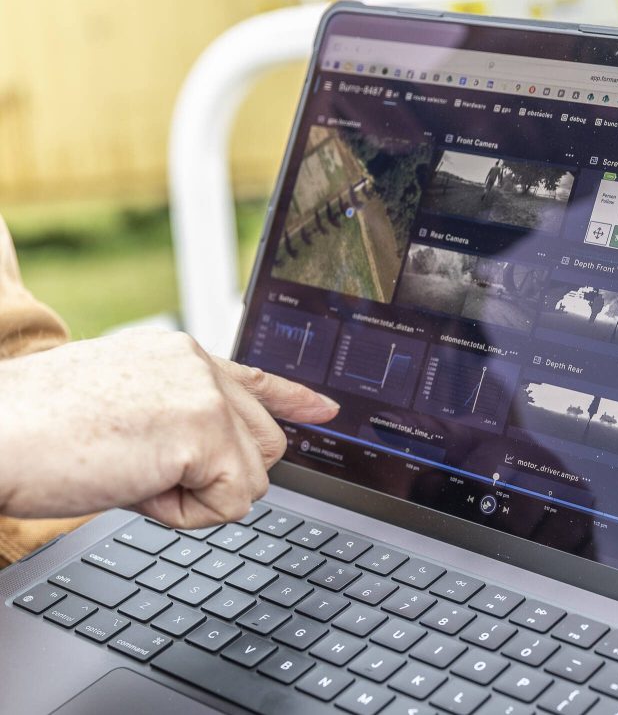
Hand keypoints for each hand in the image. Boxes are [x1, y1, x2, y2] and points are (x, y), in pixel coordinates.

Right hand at [0, 330, 338, 527]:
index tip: (326, 409)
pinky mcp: (204, 432)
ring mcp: (205, 395)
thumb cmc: (39, 430)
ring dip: (198, 495)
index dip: (294, 399)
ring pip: (254, 477)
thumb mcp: (123, 408)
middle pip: (265, 444)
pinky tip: (136, 486)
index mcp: (179, 355)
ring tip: (132, 472)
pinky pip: (232, 502)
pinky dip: (186, 515)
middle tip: (146, 469)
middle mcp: (200, 365)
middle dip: (217, 474)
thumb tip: (224, 456)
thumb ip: (179, 418)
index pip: (255, 379)